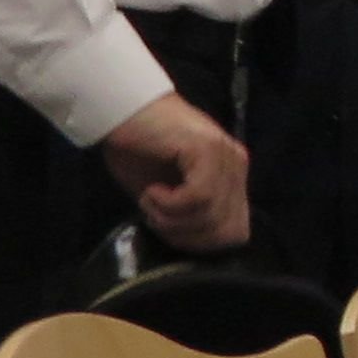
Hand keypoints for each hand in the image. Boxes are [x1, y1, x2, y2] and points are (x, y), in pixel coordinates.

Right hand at [99, 91, 248, 254]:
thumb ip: (190, 215)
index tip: (169, 229)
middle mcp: (236, 167)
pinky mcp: (207, 150)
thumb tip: (201, 246)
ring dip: (171, 218)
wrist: (121, 111)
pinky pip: (197, 197)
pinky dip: (168, 203)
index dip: (200, 242)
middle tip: (156, 216)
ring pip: (211, 216)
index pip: (237, 233)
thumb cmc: (138, 151)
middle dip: (185, 235)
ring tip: (151, 200)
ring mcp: (226, 156)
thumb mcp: (166, 194)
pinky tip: (152, 190)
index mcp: (232, 178)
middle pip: (226, 231)